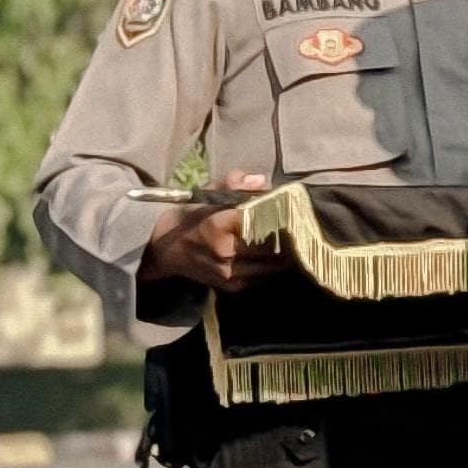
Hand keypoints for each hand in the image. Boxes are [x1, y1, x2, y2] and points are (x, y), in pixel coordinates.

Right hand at [140, 171, 283, 290]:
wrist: (166, 250)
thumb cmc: (192, 216)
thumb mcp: (208, 192)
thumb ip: (234, 182)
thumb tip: (261, 181)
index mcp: (219, 225)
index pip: (262, 219)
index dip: (281, 214)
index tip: (293, 209)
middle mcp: (225, 251)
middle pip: (273, 244)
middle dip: (289, 235)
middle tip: (301, 226)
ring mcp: (230, 272)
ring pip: (273, 264)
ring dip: (286, 253)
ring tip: (294, 241)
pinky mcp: (233, 286)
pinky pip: (264, 276)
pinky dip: (273, 266)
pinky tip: (278, 256)